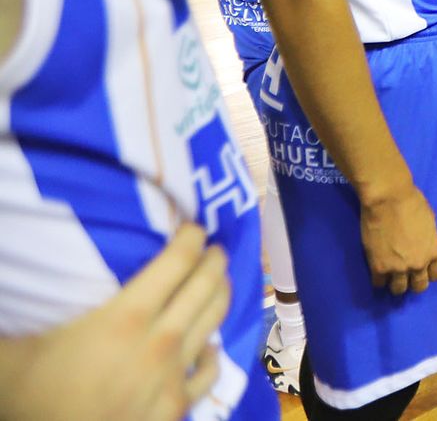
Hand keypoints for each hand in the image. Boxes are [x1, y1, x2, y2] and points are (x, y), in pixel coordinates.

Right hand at [1, 224, 229, 420]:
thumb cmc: (32, 398)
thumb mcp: (16, 351)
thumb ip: (24, 309)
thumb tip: (6, 276)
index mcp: (125, 317)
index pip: (177, 262)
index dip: (191, 238)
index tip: (194, 227)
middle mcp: (160, 341)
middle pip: (205, 286)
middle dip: (215, 260)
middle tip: (216, 248)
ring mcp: (173, 376)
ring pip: (213, 322)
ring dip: (222, 295)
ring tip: (221, 281)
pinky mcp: (176, 408)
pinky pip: (208, 373)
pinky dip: (213, 355)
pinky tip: (209, 347)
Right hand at [359, 182, 436, 293]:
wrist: (388, 199)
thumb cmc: (412, 202)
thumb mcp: (430, 222)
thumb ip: (428, 238)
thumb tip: (422, 243)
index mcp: (434, 251)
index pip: (436, 275)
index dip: (428, 273)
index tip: (422, 271)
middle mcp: (420, 264)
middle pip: (419, 286)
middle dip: (413, 282)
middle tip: (406, 277)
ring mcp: (399, 268)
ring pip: (399, 289)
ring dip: (396, 285)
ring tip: (390, 278)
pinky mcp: (379, 268)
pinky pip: (379, 284)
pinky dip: (378, 280)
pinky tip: (377, 274)